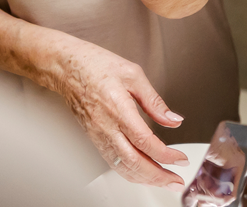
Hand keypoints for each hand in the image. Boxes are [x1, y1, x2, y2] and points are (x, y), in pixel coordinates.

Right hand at [43, 33, 190, 189]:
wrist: (67, 67)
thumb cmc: (95, 65)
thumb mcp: (133, 74)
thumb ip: (154, 101)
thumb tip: (173, 119)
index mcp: (119, 110)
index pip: (145, 142)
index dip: (166, 155)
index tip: (180, 159)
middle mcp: (107, 127)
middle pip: (134, 162)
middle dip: (158, 176)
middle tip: (176, 181)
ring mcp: (99, 135)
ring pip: (123, 167)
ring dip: (145, 178)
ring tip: (163, 181)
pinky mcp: (94, 138)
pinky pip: (113, 162)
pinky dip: (130, 173)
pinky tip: (141, 173)